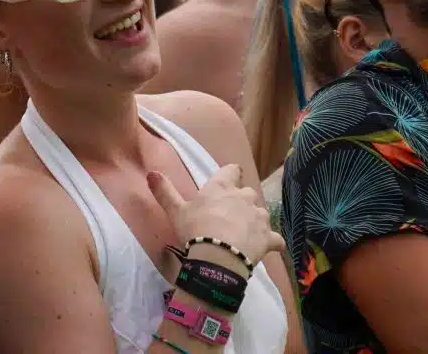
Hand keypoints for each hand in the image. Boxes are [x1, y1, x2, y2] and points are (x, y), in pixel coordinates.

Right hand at [151, 165, 282, 275]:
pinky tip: (268, 248)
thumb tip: (151, 173)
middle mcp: (244, 197)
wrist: (218, 257)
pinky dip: (273, 242)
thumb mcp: (176, 211)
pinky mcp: (269, 238)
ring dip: (255, 221)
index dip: (231, 174)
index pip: (232, 170)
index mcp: (222, 187)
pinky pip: (276, 239)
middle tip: (229, 215)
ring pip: (261, 214)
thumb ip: (165, 191)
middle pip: (247, 193)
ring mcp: (259, 217)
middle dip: (241, 201)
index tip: (228, 180)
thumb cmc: (196, 229)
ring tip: (243, 234)